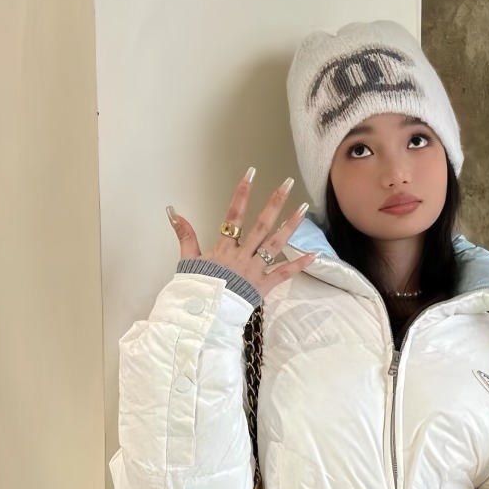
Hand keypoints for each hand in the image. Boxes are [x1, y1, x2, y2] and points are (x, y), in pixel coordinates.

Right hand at [166, 170, 314, 299]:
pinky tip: (314, 254)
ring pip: (276, 244)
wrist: (204, 315)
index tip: (251, 174)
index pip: (233, 215)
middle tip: (288, 184)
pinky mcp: (264, 285)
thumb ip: (185, 235)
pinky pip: (284, 273)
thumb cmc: (197, 289)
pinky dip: (299, 264)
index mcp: (224, 248)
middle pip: (261, 225)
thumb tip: (174, 212)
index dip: (242, 194)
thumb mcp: (188, 260)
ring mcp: (255, 269)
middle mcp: (242, 255)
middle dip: (275, 203)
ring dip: (291, 225)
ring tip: (303, 208)